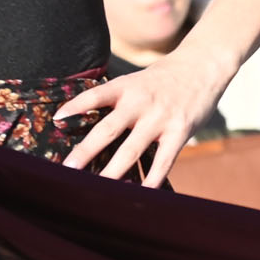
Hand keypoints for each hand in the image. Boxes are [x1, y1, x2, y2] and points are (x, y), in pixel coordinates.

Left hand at [56, 44, 238, 186]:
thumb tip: (90, 132)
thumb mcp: (136, 82)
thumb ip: (117, 102)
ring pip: (131, 150)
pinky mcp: (179, 132)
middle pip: (108, 129)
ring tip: (97, 189)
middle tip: (67, 169)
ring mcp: (160, 118)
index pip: (95, 95)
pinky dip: (151, 179)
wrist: (202, 66)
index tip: (57, 119)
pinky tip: (140, 193)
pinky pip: (162, 161)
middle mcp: (140, 102)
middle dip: (86, 151)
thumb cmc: (163, 79)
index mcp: (126, 87)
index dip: (75, 106)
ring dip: (112, 171)